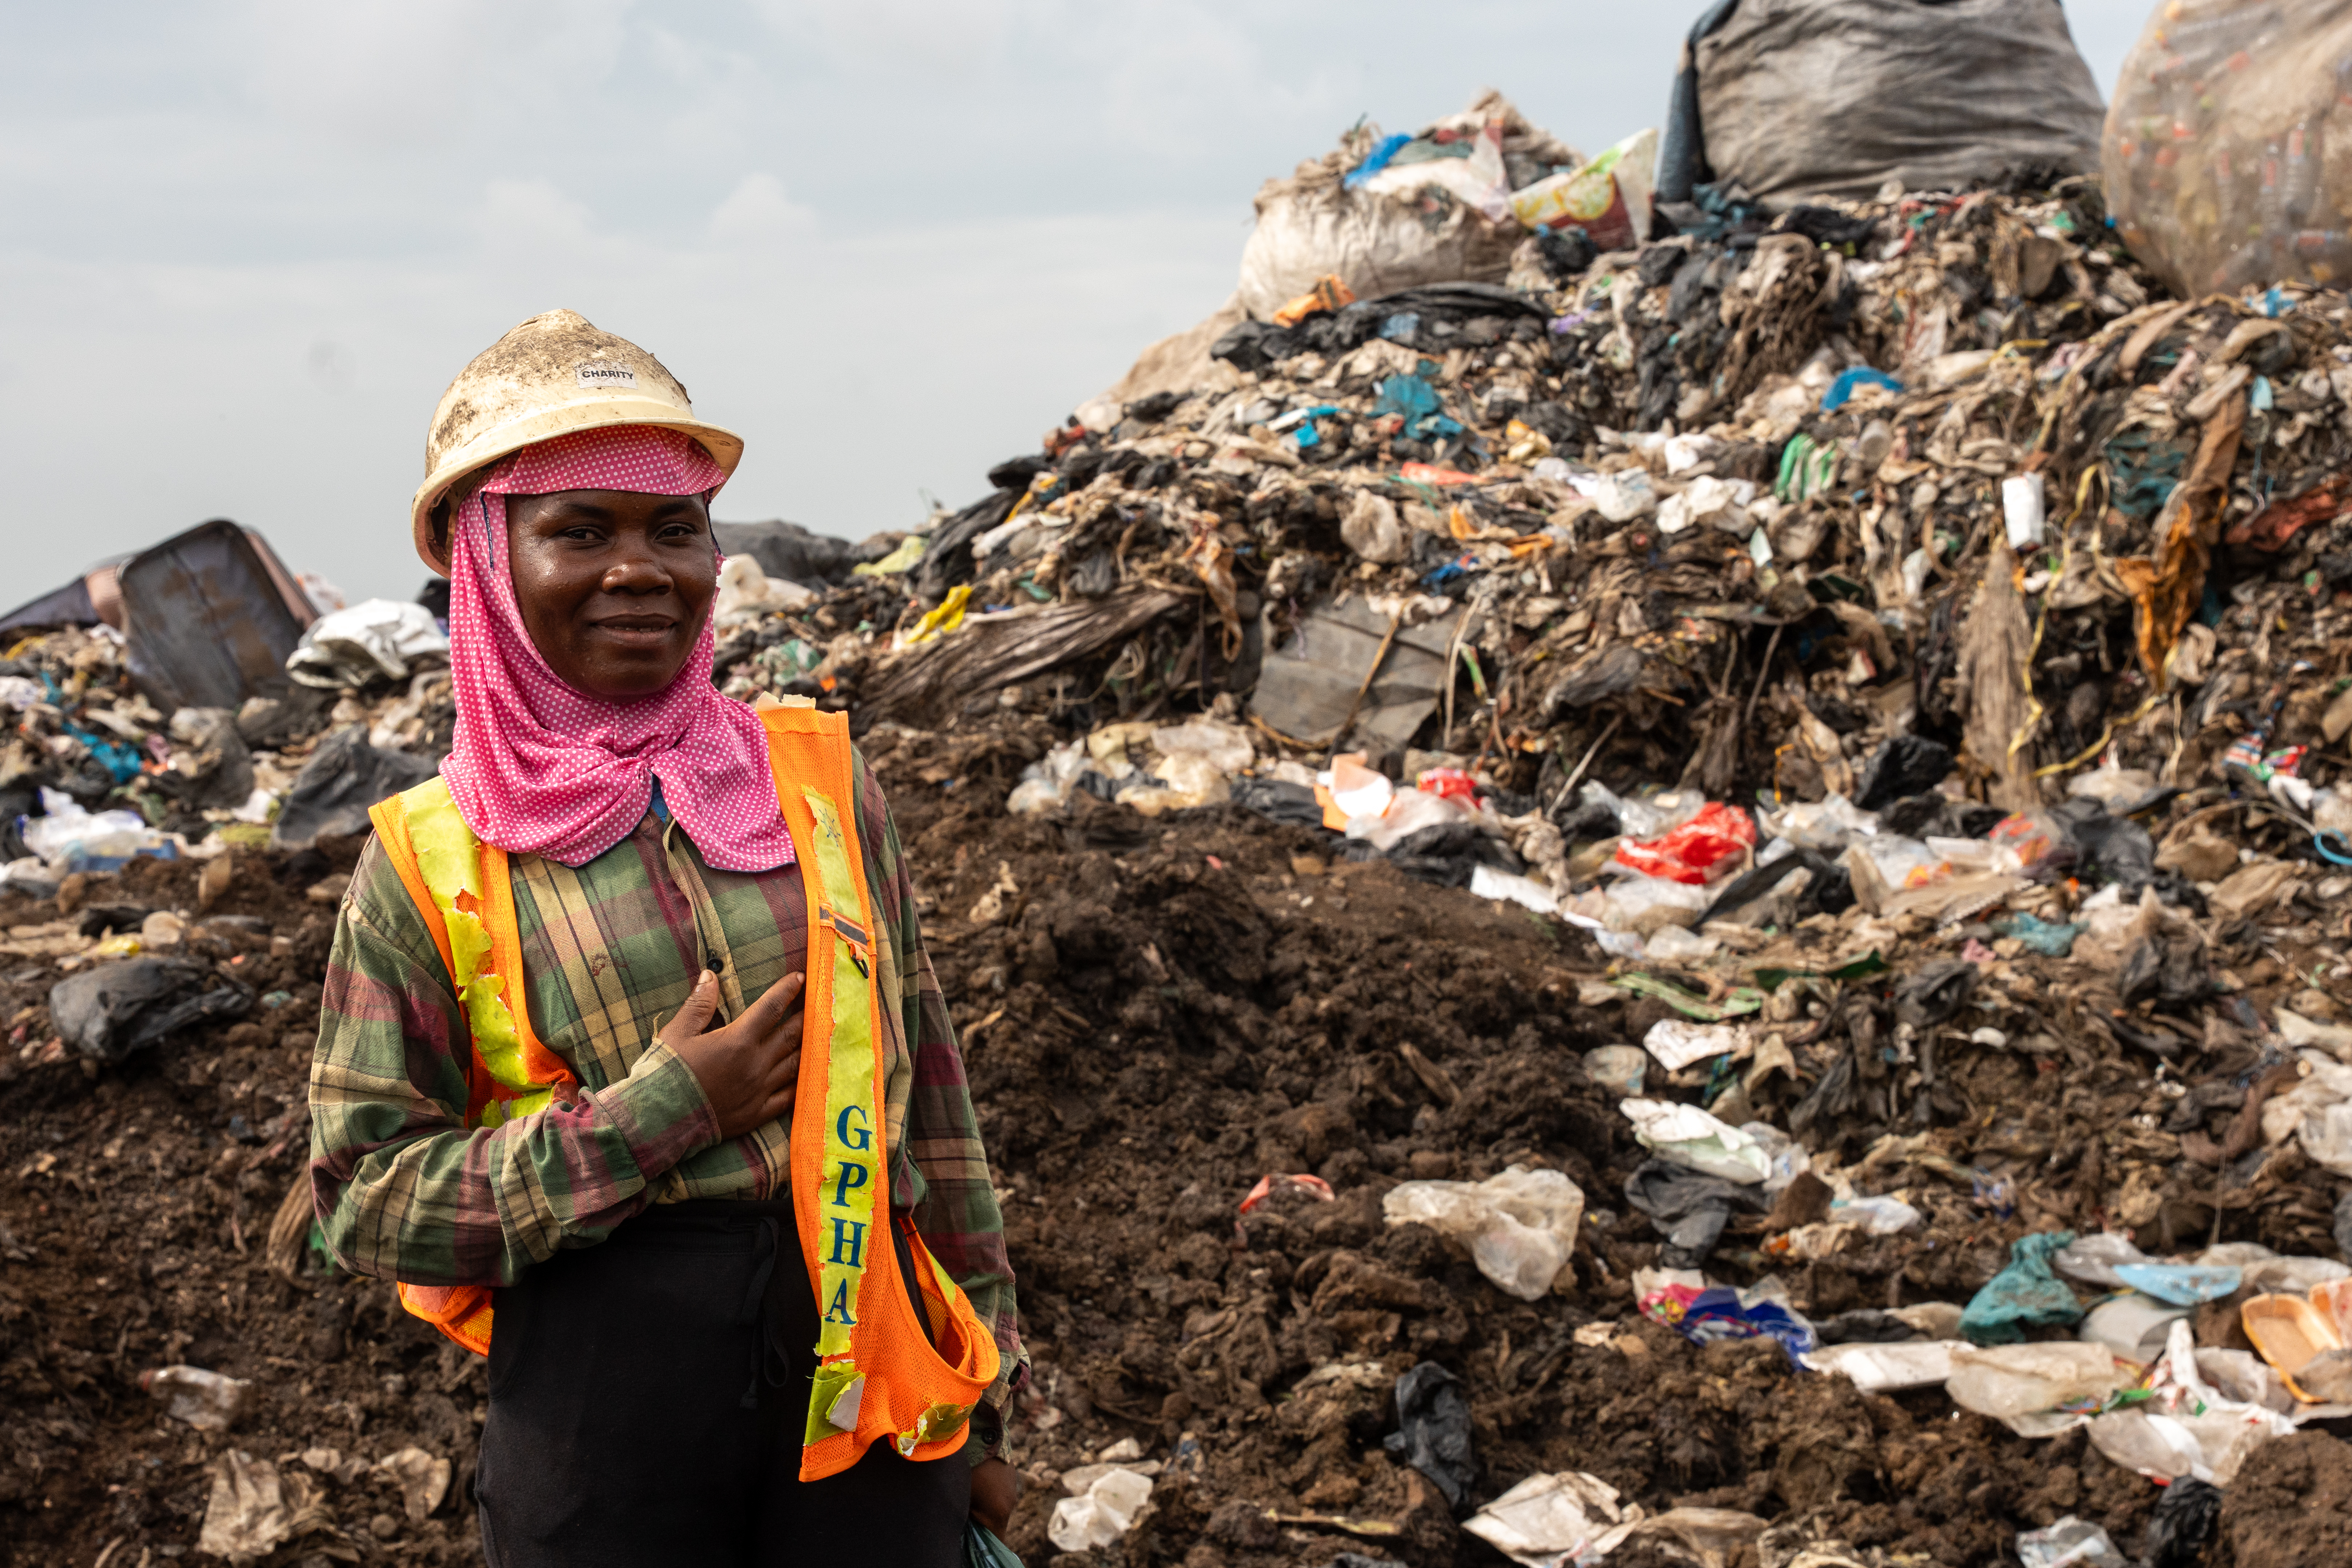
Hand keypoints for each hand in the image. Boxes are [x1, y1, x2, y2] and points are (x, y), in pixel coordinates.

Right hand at [661, 970, 802, 1140]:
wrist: (657, 1119)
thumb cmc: (665, 1073)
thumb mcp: (678, 1032)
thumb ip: (699, 1003)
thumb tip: (710, 975)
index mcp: (738, 1040)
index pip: (771, 1008)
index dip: (787, 990)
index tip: (801, 978)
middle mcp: (755, 1064)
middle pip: (792, 1034)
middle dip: (807, 1016)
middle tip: (819, 1003)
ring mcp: (759, 1091)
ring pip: (795, 1064)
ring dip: (808, 1047)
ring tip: (819, 1034)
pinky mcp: (757, 1114)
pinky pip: (788, 1097)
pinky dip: (800, 1084)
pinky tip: (807, 1075)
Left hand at [969, 1456, 1017, 1536]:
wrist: (982, 1437)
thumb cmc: (968, 1471)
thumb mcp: (962, 1497)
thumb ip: (966, 1518)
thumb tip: (964, 1528)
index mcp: (998, 1513)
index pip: (995, 1540)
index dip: (984, 1542)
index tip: (973, 1539)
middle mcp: (1010, 1503)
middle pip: (997, 1524)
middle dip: (983, 1523)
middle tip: (967, 1517)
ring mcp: (1012, 1488)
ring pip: (999, 1507)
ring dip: (987, 1506)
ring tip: (972, 1496)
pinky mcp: (1012, 1475)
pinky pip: (1001, 1492)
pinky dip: (991, 1493)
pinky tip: (979, 1482)